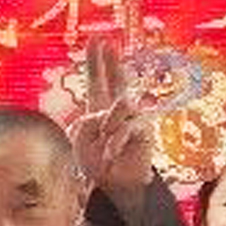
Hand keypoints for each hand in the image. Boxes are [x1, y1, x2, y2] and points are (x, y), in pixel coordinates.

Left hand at [69, 36, 159, 204]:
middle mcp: (117, 110)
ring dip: (109, 125)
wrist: (114, 185)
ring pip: (121, 104)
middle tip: (106, 41)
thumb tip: (112, 109)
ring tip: (105, 147)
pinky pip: (128, 126)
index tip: (96, 40)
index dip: (97, 61)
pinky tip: (110, 153)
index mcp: (98, 110)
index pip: (98, 80)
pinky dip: (116, 140)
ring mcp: (132, 118)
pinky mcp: (143, 131)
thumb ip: (91, 119)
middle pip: (117, 78)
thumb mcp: (81, 139)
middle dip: (111, 59)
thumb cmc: (96, 163)